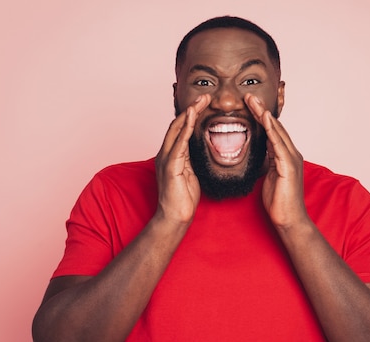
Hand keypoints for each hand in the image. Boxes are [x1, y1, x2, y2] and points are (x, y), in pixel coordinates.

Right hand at [155, 94, 209, 223]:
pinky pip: (179, 142)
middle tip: (204, 96)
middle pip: (178, 124)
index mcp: (171, 155)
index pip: (180, 129)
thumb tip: (202, 150)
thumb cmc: (184, 198)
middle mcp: (165, 153)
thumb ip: (192, 160)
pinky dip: (186, 128)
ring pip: (177, 129)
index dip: (191, 115)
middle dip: (191, 109)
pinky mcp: (170, 166)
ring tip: (201, 101)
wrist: (175, 217)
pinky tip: (193, 116)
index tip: (204, 104)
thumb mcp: (191, 173)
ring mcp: (166, 159)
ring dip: (189, 113)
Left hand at [244, 93, 307, 228]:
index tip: (249, 105)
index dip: (261, 117)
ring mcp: (291, 159)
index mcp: (285, 156)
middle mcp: (291, 154)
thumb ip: (266, 163)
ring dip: (264, 114)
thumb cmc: (279, 202)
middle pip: (274, 127)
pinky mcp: (289, 166)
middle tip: (249, 96)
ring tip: (252, 101)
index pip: (272, 132)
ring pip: (276, 131)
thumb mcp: (268, 177)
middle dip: (261, 110)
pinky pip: (278, 143)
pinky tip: (264, 118)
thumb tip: (258, 155)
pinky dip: (271, 130)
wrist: (289, 220)